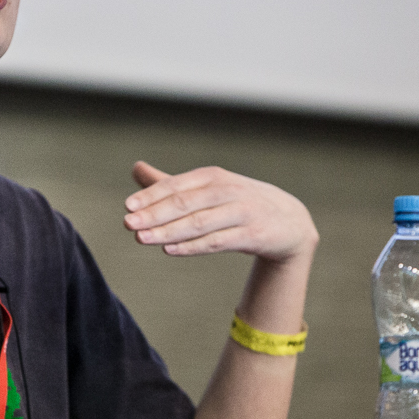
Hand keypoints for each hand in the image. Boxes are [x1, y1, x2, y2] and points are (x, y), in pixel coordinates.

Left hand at [124, 161, 317, 262]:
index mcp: (213, 177)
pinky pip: (218, 241)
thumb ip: (171, 183)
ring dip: (168, 231)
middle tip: (128, 223)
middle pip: (185, 202)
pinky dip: (193, 246)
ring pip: (199, 222)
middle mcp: (227, 190)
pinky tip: (170, 249)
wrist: (290, 223)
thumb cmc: (239, 204)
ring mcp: (242, 212)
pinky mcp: (253, 234)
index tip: (127, 207)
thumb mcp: (208, 190)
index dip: (151, 195)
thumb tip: (136, 168)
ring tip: (141, 238)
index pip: (176, 185)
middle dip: (154, 213)